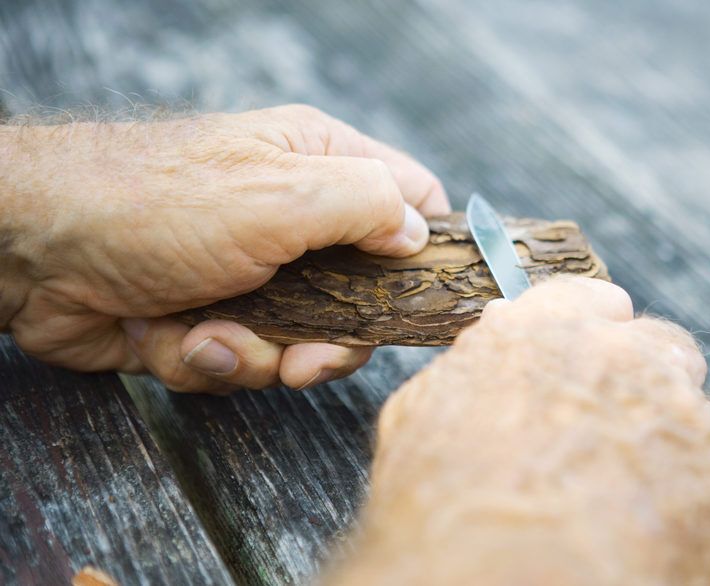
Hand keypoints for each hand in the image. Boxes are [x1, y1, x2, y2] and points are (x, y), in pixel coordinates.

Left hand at [0, 105, 448, 392]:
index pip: (408, 198)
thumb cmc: (155, 203)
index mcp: (319, 165)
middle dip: (332, 337)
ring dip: (259, 352)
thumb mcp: (282, 194)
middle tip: (306, 354)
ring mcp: (252, 271)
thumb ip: (369, 205)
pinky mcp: (212, 316)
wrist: (34, 252)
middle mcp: (292, 217)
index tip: (424, 297)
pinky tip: (176, 335)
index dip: (425, 247)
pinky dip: (211, 358)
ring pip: (302, 339)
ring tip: (212, 331)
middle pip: (361, 293)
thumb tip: (417, 234)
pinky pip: (244, 358)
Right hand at [332, 278, 709, 585]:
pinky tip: (644, 543)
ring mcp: (683, 420)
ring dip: (667, 452)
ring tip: (620, 510)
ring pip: (693, 420)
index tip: (593, 359)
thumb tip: (499, 351)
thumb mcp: (424, 418)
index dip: (593, 333)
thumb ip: (478, 370)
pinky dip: (691, 514)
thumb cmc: (444, 518)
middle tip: (614, 439)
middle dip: (645, 384)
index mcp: (542, 334)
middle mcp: (620, 359)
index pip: (590, 301)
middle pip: (659, 348)